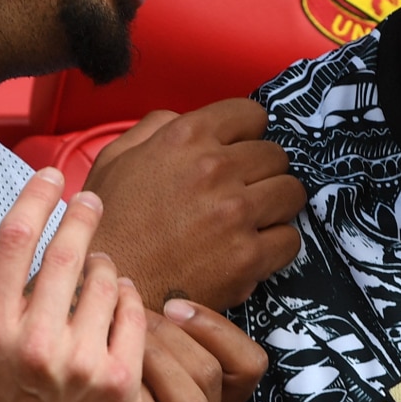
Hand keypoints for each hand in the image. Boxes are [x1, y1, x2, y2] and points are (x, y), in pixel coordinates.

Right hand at [0, 170, 146, 401]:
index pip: (15, 240)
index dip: (36, 197)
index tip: (51, 177)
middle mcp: (34, 344)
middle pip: (67, 251)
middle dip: (82, 215)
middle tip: (91, 200)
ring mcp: (81, 364)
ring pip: (106, 279)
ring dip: (104, 265)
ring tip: (96, 274)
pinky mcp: (120, 382)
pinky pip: (135, 313)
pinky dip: (128, 300)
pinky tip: (117, 305)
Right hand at [85, 98, 307, 310]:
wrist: (109, 286)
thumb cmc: (109, 224)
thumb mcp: (116, 158)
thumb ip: (156, 127)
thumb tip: (187, 118)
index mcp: (186, 137)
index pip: (252, 115)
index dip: (246, 133)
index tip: (239, 151)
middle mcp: (215, 169)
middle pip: (276, 155)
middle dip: (262, 171)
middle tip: (243, 190)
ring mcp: (236, 213)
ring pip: (291, 192)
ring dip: (275, 205)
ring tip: (252, 218)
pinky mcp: (247, 257)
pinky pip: (290, 239)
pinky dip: (276, 245)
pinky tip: (252, 248)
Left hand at [100, 299, 269, 401]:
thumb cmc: (91, 392)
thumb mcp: (135, 357)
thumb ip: (157, 331)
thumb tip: (156, 288)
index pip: (250, 364)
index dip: (214, 327)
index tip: (171, 304)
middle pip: (210, 375)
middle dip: (164, 337)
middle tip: (123, 321)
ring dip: (147, 363)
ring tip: (108, 344)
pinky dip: (126, 396)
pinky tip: (96, 380)